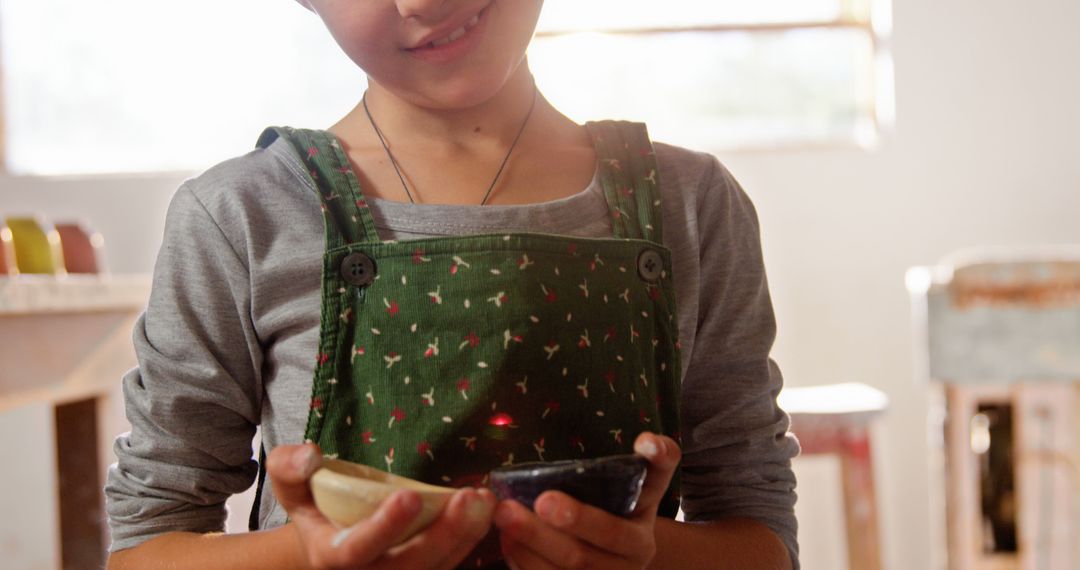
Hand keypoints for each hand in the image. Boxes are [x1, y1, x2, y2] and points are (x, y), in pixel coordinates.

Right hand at [267, 443, 495, 568]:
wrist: (331, 543)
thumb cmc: (314, 508)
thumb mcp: (292, 487)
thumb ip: (289, 468)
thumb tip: (310, 455)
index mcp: (331, 557)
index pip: (357, 550)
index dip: (384, 527)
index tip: (410, 495)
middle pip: (410, 565)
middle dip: (443, 533)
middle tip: (469, 497)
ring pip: (437, 567)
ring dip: (466, 535)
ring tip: (484, 499)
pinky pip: (449, 563)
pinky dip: (470, 538)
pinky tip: (485, 508)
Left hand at [494, 432, 680, 568]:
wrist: (623, 550)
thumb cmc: (628, 504)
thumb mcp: (647, 482)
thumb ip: (656, 457)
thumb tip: (648, 441)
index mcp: (640, 541)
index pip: (615, 531)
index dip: (583, 518)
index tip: (546, 498)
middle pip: (579, 558)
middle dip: (540, 534)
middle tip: (507, 509)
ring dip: (525, 549)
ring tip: (501, 520)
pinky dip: (522, 564)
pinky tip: (505, 542)